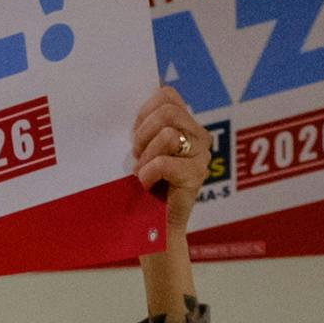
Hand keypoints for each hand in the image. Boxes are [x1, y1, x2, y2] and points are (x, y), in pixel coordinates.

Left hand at [130, 88, 210, 322]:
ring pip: (167, 134)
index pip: (167, 95)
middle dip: (143, 132)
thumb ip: (142, 126)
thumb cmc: (140, 188)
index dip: (144, 112)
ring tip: (142, 172)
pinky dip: (148, 174)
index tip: (134, 136)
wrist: (150, 228)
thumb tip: (122, 97)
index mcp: (186, 124)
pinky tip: (146, 185)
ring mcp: (201, 156)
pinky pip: (165, 162)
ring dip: (146, 155)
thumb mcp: (140, 149)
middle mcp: (199, 137)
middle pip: (168, 111)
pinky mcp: (197, 176)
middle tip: (137, 156)